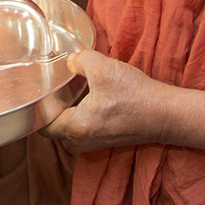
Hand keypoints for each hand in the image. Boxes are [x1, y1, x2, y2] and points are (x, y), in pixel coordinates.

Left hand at [42, 51, 162, 153]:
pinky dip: (81, 116)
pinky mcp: (106, 140)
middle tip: (53, 87)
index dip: (38, 107)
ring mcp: (94, 144)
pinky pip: (83, 129)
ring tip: (70, 91)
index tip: (40, 91)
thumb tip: (70, 60)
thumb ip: (80, 61)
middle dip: (52, 109)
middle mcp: (81, 141)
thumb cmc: (136, 96)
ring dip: (68, 112)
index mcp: (76, 127)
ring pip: (69, 129)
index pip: (42, 125)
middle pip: (54, 128)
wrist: (165, 115)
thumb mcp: (104, 69)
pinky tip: (90, 98)